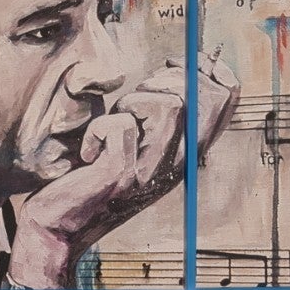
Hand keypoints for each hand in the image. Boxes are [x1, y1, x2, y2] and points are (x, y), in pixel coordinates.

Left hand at [5, 57, 235, 287]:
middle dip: (169, 80)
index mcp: (187, 151)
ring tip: (113, 126)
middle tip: (135, 100)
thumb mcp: (138, 138)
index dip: (204, 68)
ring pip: (170, 106)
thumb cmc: (94, 173)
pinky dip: (98, 128)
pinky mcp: (121, 176)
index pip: (227, 95)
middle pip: (205, 97)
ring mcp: (152, 172)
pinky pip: (121, 127)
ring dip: (133, 103)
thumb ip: (162, 112)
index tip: (170, 68)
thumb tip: (185, 66)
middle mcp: (178, 163)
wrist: (63, 223)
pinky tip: (89, 154)